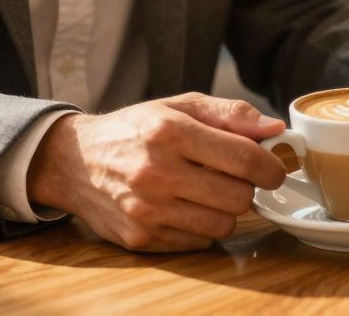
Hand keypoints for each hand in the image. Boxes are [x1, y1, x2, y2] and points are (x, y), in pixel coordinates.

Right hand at [27, 93, 287, 251]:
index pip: (244, 160)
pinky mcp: (139, 238)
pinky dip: (201, 227)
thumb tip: (274, 129)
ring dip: (226, 210)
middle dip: (247, 188)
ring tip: (209, 192)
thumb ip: (232, 114)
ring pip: (223, 224)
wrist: (73, 161)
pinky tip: (185, 207)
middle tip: (234, 178)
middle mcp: (156, 173)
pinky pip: (198, 242)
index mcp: (169, 132)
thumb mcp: (181, 106)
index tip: (274, 169)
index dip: (271, 167)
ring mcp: (146, 210)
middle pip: (239, 197)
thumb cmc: (136, 130)